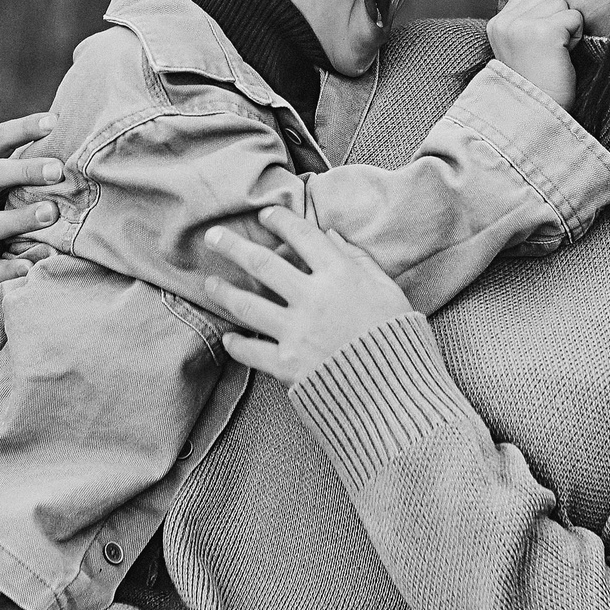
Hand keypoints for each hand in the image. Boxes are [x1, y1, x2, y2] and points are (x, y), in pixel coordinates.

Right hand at [0, 111, 65, 283]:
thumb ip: (30, 155)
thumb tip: (73, 125)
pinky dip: (9, 269)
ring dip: (20, 219)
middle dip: (24, 172)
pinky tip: (30, 268)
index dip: (23, 128)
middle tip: (57, 170)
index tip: (54, 122)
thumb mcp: (3, 170)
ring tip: (51, 213)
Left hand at [202, 206, 414, 385]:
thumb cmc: (399, 340)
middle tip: (213, 236)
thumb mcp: (390, 291)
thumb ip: (359, 261)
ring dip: (224, 292)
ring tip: (210, 284)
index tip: (265, 215)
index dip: (281, 221)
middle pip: (262, 264)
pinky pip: (252, 351)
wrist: (398, 395)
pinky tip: (229, 338)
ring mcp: (296, 332)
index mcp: (341, 275)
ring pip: (247, 305)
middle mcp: (313, 299)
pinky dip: (237, 344)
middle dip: (233, 246)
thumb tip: (332, 236)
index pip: (303, 236)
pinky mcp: (287, 366)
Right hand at [486, 0, 584, 108]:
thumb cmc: (537, 84)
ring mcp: (523, 24)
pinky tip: (562, 53)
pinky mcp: (543, 30)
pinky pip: (573, 17)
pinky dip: (575, 35)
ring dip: (568, 29)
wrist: (533, 111)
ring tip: (555, 54)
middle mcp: (507, 20)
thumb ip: (535, 15)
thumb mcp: (527, 44)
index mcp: (499, 24)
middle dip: (560, 18)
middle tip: (553, 49)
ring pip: (563, 5)